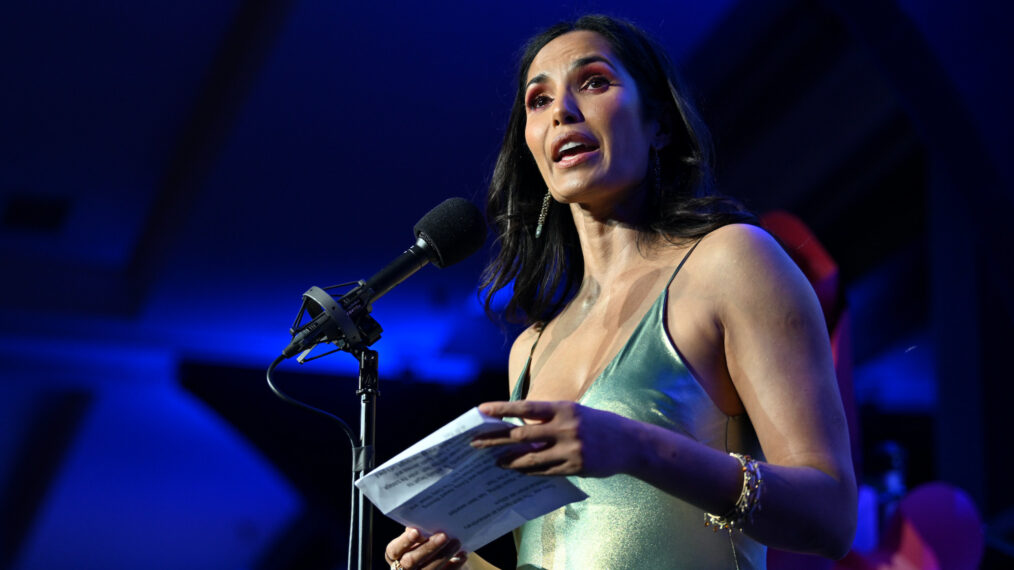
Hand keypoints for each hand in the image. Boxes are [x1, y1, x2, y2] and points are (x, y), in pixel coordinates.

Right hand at [384, 527, 465, 569]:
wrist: (435, 557)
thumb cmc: (423, 541)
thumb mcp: (417, 536)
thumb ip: (418, 531)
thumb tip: (423, 520)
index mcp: (394, 555)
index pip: (394, 549)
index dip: (405, 541)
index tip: (417, 531)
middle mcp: (401, 569)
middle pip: (411, 561)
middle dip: (428, 547)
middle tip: (444, 535)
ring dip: (444, 555)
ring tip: (457, 542)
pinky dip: (454, 566)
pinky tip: (463, 555)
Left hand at [472, 400, 633, 476]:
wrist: (630, 443)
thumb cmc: (597, 424)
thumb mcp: (575, 412)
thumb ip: (549, 418)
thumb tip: (519, 426)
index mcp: (564, 408)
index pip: (526, 407)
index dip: (502, 409)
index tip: (482, 410)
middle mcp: (565, 427)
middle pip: (522, 434)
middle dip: (495, 439)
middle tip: (475, 443)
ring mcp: (570, 449)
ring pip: (530, 457)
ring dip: (509, 460)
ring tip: (494, 461)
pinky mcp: (575, 467)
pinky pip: (545, 471)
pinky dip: (528, 470)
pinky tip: (517, 470)